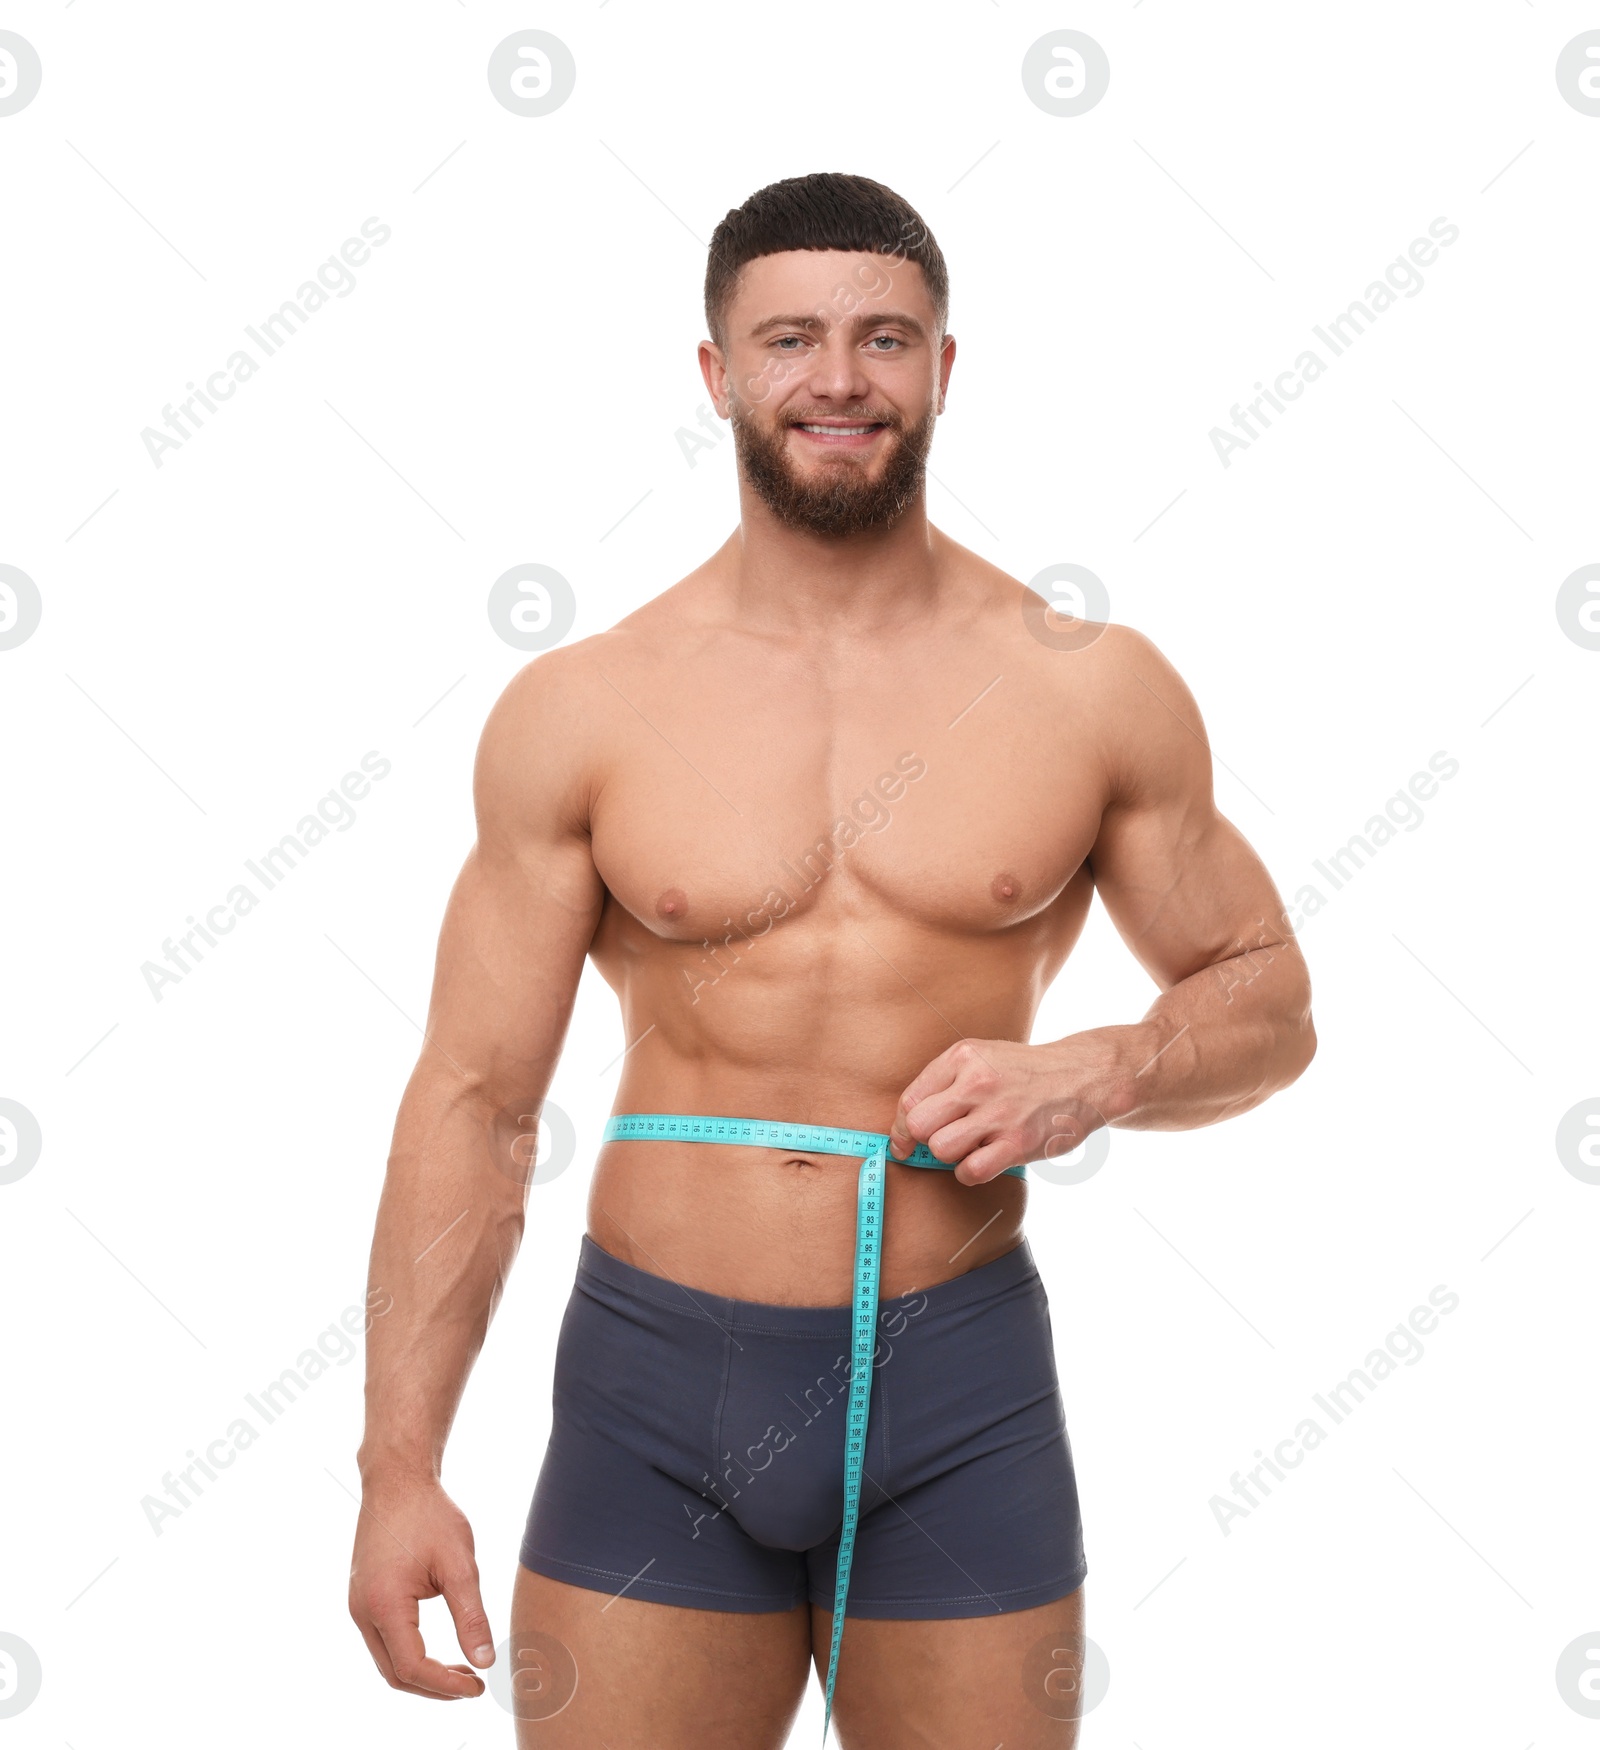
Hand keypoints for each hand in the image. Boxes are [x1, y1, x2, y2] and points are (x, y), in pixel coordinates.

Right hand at [348, 1473, 493, 1698]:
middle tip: (472, 1685)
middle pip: (395, 1673)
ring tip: (461, 1671)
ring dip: (422, 1674)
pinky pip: (384, 1641)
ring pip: (387, 1661)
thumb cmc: (430, 1515)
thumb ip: (471, 1616)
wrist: (397, 1480)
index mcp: (384, 1604)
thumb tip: (484, 1661)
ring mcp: (359, 1605)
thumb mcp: (459, 1564)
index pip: (413, 1667)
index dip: (446, 1684)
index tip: (477, 1686)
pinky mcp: (363, 1598)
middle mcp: (363, 1611)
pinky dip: (410, 1655)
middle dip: (434, 1687)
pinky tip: (439, 1650)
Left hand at [887, 1036, 1114, 1184]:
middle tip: (941, 1141)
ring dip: (950, 1155)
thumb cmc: (1025, 1072)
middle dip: (924, 1140)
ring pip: (941, 1149)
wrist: (1083, 1076)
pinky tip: (984, 1159)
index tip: (905, 1140)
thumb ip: (945, 1081)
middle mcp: (977, 1082)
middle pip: (919, 1126)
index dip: (901, 1126)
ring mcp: (998, 1114)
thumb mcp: (982, 1056)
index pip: (910, 1100)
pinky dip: (970, 1172)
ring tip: (970, 1145)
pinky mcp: (1018, 1143)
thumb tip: (906, 1124)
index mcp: (963, 1057)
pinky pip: (971, 1171)